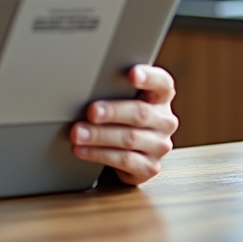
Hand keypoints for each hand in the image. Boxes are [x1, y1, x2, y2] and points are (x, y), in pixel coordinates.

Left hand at [69, 65, 176, 185]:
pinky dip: (99, 154)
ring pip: (130, 139)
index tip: (132, 74)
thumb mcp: (121, 100)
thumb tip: (84, 87)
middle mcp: (164, 121)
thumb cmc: (121, 118)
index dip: (149, 77)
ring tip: (78, 133)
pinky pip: (124, 160)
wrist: (127, 152)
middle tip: (91, 112)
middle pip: (140, 113)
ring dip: (99, 136)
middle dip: (112, 112)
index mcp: (160, 97)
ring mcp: (159, 145)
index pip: (162, 83)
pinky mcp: (150, 167)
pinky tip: (82, 150)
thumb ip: (114, 90)